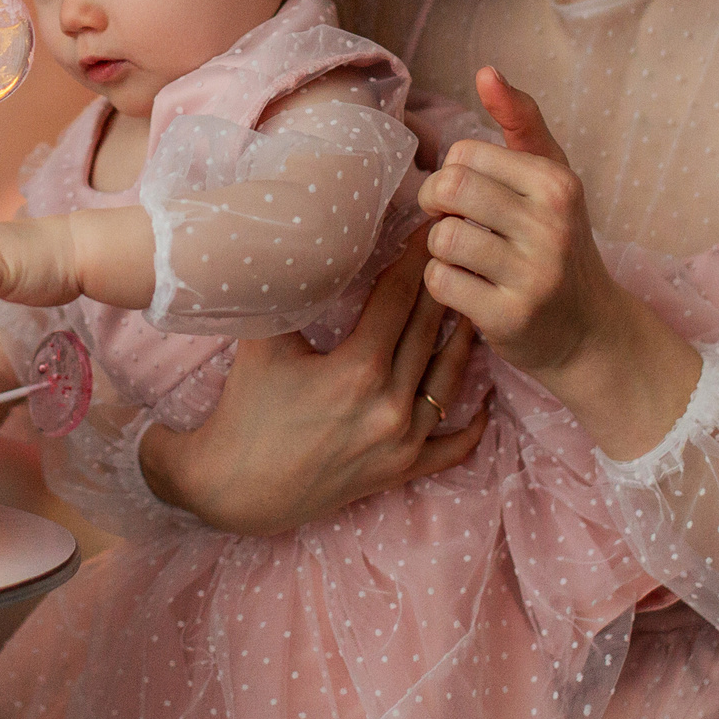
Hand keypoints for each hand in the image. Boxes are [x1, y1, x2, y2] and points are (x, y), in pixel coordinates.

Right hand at [137, 239, 487, 536]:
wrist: (232, 490)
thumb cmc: (244, 410)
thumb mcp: (263, 343)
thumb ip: (290, 294)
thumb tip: (305, 244)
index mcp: (359, 370)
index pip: (400, 298)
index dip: (415, 258)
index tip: (427, 228)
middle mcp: (391, 406)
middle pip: (428, 331)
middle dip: (441, 285)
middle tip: (454, 251)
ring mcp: (401, 444)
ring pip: (449, 380)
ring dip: (462, 340)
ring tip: (469, 305)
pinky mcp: (400, 471)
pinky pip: (452, 446)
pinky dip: (473, 422)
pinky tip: (486, 395)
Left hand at [418, 67, 700, 459]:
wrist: (589, 329)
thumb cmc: (558, 241)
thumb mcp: (551, 177)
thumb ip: (520, 120)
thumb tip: (486, 70)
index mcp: (557, 183)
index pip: (464, 154)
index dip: (453, 173)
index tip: (470, 197)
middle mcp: (551, 226)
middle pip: (448, 190)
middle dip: (436, 205)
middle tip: (451, 221)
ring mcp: (533, 274)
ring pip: (441, 238)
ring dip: (440, 249)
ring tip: (465, 258)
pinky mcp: (510, 317)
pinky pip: (441, 282)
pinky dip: (443, 285)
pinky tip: (468, 289)